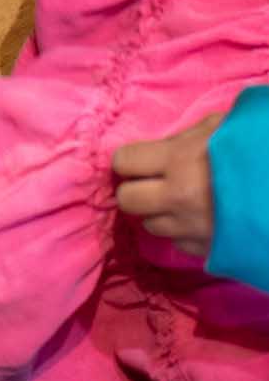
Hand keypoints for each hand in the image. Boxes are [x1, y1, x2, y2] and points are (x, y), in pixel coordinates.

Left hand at [112, 114, 220, 260]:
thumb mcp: (220, 128)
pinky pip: (179, 244)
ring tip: (181, 202)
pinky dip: (183, 233)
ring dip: (159, 214)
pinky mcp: (209, 252)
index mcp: (177, 162)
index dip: (129, 160)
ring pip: (150, 226)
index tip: (140, 160)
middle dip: (135, 190)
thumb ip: (185, 137)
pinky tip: (201, 220)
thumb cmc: (256, 151)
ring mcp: (192, 230)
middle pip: (127, 201)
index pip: (124, 162)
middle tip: (152, 183)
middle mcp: (177, 199)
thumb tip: (161, 148)